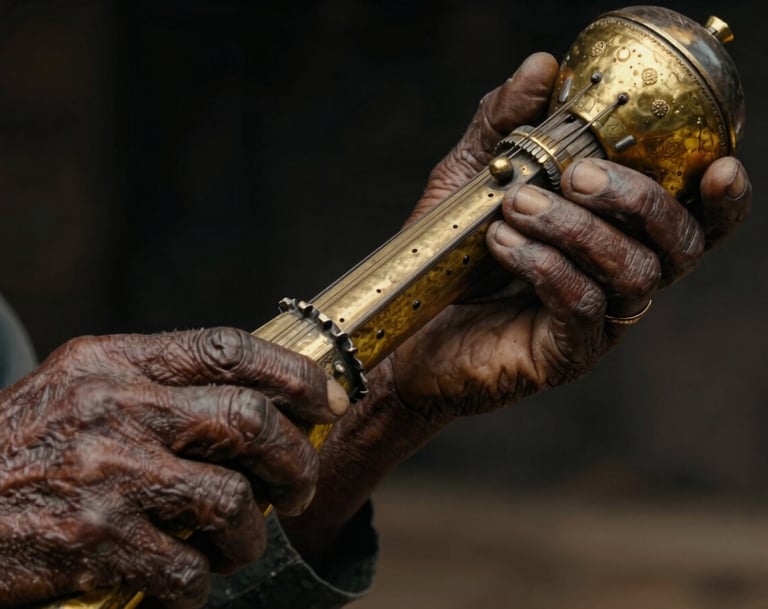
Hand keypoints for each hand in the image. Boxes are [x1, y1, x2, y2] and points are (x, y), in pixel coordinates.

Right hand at [0, 327, 347, 608]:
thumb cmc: (21, 450)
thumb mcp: (80, 388)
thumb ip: (158, 383)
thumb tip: (255, 398)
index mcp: (114, 362)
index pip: (228, 348)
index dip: (293, 372)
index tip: (326, 399)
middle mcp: (114, 409)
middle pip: (248, 421)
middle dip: (294, 458)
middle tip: (299, 485)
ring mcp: (105, 476)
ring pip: (231, 500)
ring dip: (250, 533)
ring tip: (237, 542)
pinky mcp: (94, 544)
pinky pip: (188, 570)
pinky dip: (200, 582)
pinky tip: (182, 577)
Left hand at [389, 52, 750, 421]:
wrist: (405, 329)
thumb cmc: (448, 254)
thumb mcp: (473, 175)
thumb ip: (506, 123)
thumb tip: (543, 66)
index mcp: (615, 236)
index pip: (693, 219)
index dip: (722, 199)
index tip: (720, 166)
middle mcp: (619, 280)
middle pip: (678, 244)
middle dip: (635, 198)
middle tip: (573, 174)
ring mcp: (597, 323)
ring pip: (632, 273)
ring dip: (576, 229)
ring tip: (515, 205)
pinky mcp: (566, 354)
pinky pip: (582, 306)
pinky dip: (546, 265)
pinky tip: (502, 242)